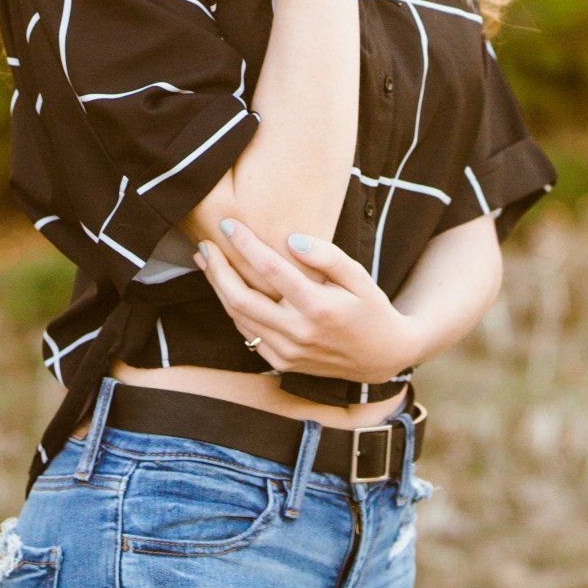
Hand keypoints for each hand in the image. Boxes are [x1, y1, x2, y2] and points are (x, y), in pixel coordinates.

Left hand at [195, 219, 421, 381]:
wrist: (382, 357)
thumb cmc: (370, 308)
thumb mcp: (358, 276)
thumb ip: (327, 256)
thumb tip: (292, 239)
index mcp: (319, 308)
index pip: (271, 270)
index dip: (245, 244)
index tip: (228, 224)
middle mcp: (299, 334)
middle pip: (241, 300)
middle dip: (218, 269)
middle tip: (206, 245)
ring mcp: (288, 353)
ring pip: (238, 319)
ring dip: (218, 289)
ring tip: (207, 261)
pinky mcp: (282, 363)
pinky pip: (248, 335)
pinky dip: (232, 310)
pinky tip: (226, 288)